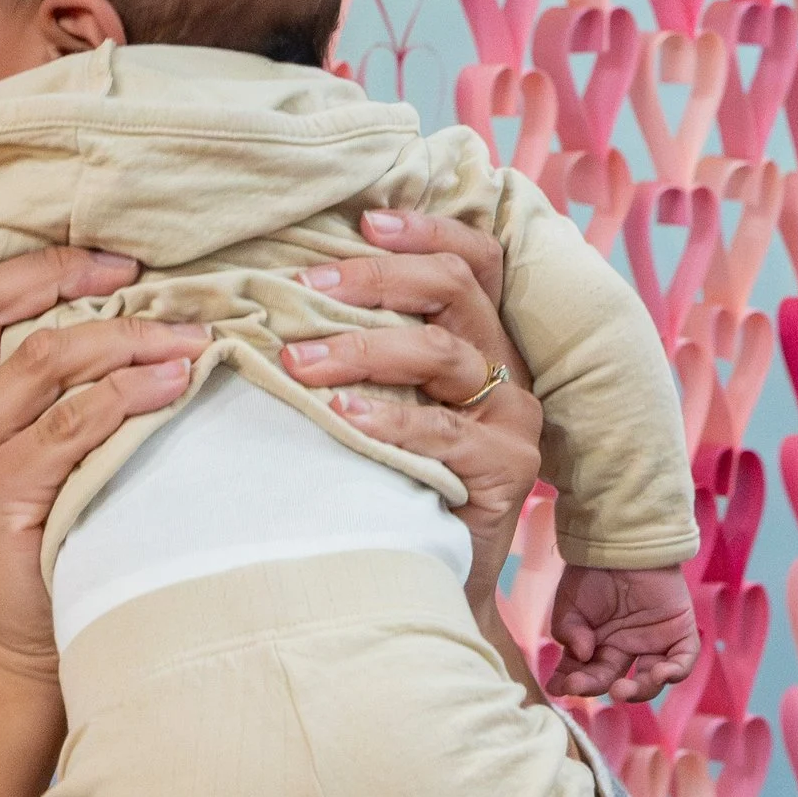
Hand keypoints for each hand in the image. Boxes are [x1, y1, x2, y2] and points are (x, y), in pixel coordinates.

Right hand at [0, 182, 204, 699]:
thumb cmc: (21, 566)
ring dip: (124, 332)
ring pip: (45, 356)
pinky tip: (177, 382)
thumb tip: (84, 332)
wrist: (6, 664)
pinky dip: (135, 389)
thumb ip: (9, 409)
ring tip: (184, 332)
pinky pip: (78, 417)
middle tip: (121, 261)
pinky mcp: (4, 495)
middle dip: (52, 268)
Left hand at [283, 211, 541, 614]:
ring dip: (364, 348)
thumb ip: (364, 353)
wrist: (427, 575)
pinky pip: (442, 433)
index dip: (425, 231)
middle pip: (455, 290)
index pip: (473, 260)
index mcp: (479, 338)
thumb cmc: (390, 480)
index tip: (364, 221)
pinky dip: (388, 420)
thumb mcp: (381, 403)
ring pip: (443, 352)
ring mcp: (511, 418)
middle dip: (378, 278)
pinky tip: (341, 418)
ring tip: (300, 361)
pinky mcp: (507, 468)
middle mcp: (504, 368)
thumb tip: (286, 294)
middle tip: (306, 283)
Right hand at [551, 563, 700, 704]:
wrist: (619, 542)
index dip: (572, 684)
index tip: (558, 688)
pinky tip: (659, 673)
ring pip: (650, 680)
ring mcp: (652, 642)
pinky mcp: (678, 631)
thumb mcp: (568, 605)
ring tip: (622, 688)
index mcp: (598, 646)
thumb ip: (568, 632)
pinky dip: (674, 672)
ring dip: (638, 690)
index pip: (586, 674)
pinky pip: (683, 660)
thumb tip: (582, 655)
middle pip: (614, 680)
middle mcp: (624, 648)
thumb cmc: (591, 572)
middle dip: (596, 686)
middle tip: (581, 684)